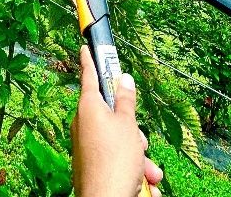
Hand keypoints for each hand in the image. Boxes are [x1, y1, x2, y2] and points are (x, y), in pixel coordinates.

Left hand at [71, 46, 164, 196]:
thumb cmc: (114, 161)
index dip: (89, 60)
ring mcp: (87, 146)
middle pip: (113, 114)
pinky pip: (118, 159)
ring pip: (120, 140)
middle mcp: (84, 125)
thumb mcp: (128, 124)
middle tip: (140, 142)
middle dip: (133, 129)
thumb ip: (126, 100)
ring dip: (138, 155)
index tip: (84, 47)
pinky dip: (133, 169)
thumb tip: (124, 78)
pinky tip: (143, 182)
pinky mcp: (93, 165)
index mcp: (89, 108)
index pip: (89, 76)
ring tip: (146, 171)